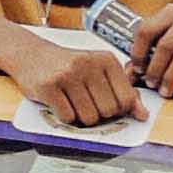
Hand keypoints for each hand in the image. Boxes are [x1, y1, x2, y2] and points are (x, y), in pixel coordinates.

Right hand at [7, 28, 138, 128]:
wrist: (30, 54)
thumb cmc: (68, 66)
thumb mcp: (99, 73)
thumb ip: (123, 93)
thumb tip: (143, 115)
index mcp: (106, 60)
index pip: (126, 100)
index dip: (117, 109)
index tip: (105, 103)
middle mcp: (88, 64)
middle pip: (108, 112)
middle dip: (98, 114)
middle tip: (85, 101)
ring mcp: (68, 74)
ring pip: (89, 118)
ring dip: (81, 117)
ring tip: (72, 101)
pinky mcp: (49, 86)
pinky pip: (68, 118)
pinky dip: (65, 117)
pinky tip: (60, 102)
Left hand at [123, 4, 172, 97]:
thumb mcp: (169, 45)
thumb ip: (148, 57)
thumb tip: (129, 74)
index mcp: (172, 13)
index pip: (147, 29)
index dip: (138, 52)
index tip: (138, 70)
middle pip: (166, 44)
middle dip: (155, 69)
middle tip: (152, 84)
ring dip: (172, 77)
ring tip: (167, 91)